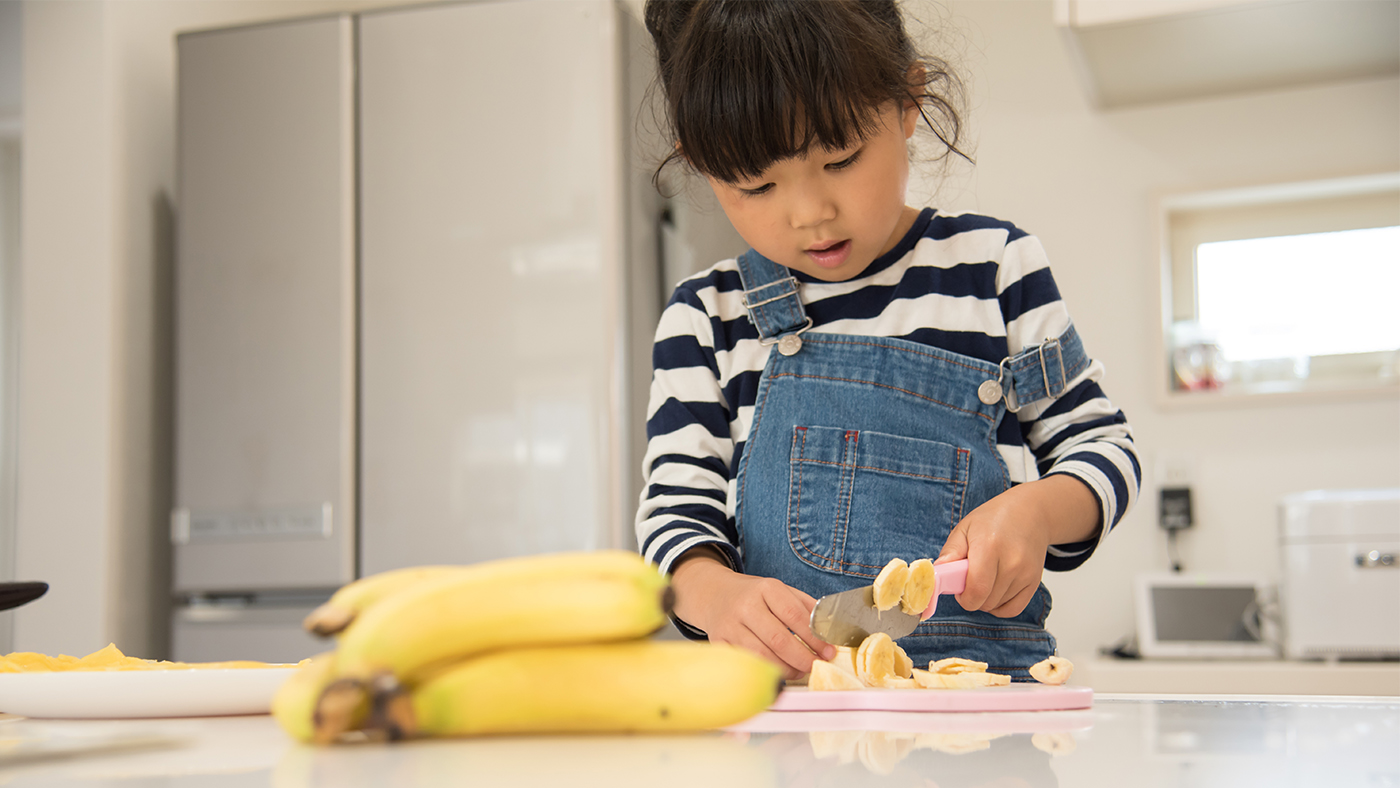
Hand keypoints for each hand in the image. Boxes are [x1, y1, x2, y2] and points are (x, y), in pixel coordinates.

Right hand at [670, 547, 835, 679]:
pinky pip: (746, 663)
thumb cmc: (754, 595)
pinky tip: (777, 672)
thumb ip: (806, 607)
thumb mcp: (780, 591)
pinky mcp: (719, 642)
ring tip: (799, 671)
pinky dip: (764, 671)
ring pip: (761, 656)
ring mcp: (730, 625)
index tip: (828, 651)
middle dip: (802, 658)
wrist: (714, 594)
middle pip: (778, 639)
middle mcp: (746, 605)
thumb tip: (829, 630)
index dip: (815, 638)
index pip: (795, 616)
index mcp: (766, 588)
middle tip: (816, 666)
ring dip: (786, 669)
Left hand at [935, 475, 1098, 617]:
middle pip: (985, 602)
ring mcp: (1026, 573)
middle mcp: (1011, 562)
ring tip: (985, 577)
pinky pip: (1013, 610)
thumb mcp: (965, 528)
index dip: (963, 597)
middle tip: (970, 578)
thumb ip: (950, 552)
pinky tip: (994, 592)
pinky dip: (1000, 607)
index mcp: (989, 547)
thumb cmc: (994, 519)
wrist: (1030, 513)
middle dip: (972, 596)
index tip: (958, 589)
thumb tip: (937, 573)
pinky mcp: (1034, 581)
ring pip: (996, 607)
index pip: (976, 591)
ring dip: (985, 600)